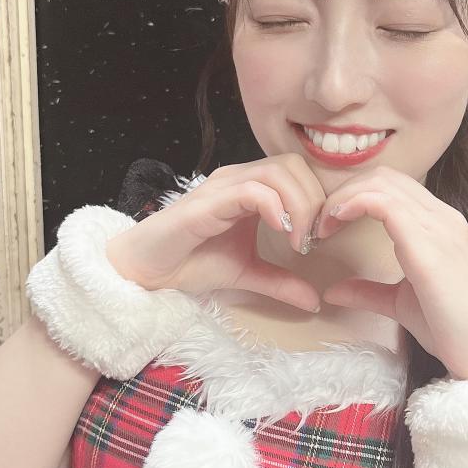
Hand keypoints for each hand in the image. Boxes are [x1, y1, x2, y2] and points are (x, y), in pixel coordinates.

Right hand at [105, 154, 326, 312]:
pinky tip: (280, 232)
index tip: (319, 238)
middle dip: (314, 201)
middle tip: (313, 240)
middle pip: (294, 166)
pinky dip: (275, 208)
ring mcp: (222, 187)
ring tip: (298, 241)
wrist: (148, 272)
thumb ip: (281, 283)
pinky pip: (251, 190)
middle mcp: (238, 179)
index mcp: (250, 189)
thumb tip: (315, 301)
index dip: (318, 199)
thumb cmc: (191, 263)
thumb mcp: (247, 274)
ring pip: (277, 172)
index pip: (298, 172)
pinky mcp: (208, 202)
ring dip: (299, 205)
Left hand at [313, 165, 467, 377]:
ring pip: (383, 184)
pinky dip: (353, 204)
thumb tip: (332, 291)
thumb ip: (368, 292)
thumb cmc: (450, 330)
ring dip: (344, 197)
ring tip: (322, 225)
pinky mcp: (428, 247)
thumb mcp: (399, 304)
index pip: (393, 186)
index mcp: (440, 226)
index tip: (328, 224)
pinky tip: (335, 222)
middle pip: (385, 177)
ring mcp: (438, 228)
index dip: (355, 195)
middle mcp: (442, 218)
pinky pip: (385, 204)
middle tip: (319, 223)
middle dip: (345, 191)